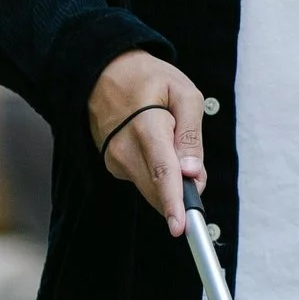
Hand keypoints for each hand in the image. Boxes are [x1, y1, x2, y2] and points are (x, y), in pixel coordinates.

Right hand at [87, 51, 204, 237]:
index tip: (180, 227)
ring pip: (151, 188)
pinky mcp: (112, 165)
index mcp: (147, 127)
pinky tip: (158, 150)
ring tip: (174, 147)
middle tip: (194, 169)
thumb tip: (193, 172)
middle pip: (158, 189)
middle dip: (183, 192)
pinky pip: (143, 180)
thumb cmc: (149, 79)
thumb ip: (192, 133)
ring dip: (171, 183)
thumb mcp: (183, 92)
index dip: (173, 202)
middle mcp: (124, 149)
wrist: (104, 72)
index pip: (162, 172)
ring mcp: (114, 160)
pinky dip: (158, 176)